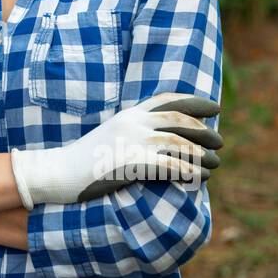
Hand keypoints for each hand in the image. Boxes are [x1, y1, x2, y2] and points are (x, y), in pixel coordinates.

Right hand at [9, 91, 223, 208]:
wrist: (57, 173)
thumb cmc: (83, 161)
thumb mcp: (109, 137)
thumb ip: (132, 133)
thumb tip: (161, 141)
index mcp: (128, 115)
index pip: (167, 100)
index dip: (194, 102)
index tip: (214, 107)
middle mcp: (133, 124)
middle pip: (180, 120)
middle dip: (204, 130)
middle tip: (220, 141)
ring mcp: (132, 143)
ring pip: (180, 143)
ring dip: (202, 154)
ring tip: (215, 163)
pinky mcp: (132, 164)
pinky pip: (171, 166)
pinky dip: (190, 171)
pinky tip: (200, 177)